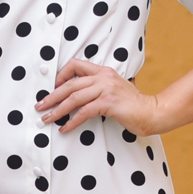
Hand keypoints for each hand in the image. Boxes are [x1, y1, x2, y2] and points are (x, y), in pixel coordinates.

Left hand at [36, 59, 159, 135]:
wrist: (152, 112)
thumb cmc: (133, 105)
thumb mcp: (114, 89)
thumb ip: (99, 88)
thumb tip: (80, 96)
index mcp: (103, 71)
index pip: (75, 65)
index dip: (60, 75)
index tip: (52, 89)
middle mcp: (103, 77)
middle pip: (70, 84)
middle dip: (51, 96)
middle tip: (40, 106)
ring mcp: (106, 89)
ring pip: (74, 97)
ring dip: (57, 110)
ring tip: (47, 119)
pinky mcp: (109, 103)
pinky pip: (84, 112)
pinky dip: (72, 121)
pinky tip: (65, 128)